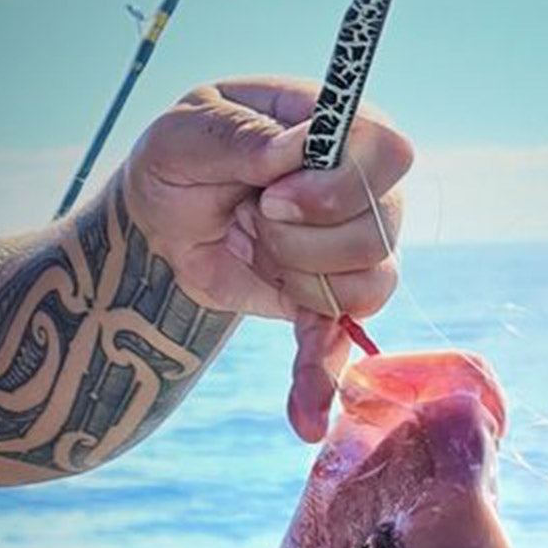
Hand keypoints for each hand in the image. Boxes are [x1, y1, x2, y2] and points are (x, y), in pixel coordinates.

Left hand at [121, 76, 412, 441]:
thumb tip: (293, 154)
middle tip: (254, 218)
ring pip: (371, 284)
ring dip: (302, 280)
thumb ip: (238, 137)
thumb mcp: (186, 133)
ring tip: (258, 252)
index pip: (388, 152)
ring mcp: (353, 251)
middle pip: (381, 227)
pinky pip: (342, 345)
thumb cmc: (176, 164)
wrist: (159, 228)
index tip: (275, 197)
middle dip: (304, 239)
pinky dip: (320, 379)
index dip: (341, 184)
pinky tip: (304, 417)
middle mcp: (363, 190)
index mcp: (337, 130)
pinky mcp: (327, 302)